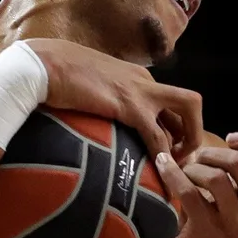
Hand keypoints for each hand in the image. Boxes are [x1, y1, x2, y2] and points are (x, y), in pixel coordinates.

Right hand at [23, 38, 203, 160]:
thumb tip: (101, 116)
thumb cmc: (58, 74)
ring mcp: (141, 91)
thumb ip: (105, 99)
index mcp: (138, 78)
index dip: (176, 128)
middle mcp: (146, 81)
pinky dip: (163, 156)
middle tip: (179, 159)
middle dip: (193, 132)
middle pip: (190, 103)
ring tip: (174, 169)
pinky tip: (158, 172)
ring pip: (189, 110)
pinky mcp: (130, 106)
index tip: (168, 150)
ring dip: (187, 143)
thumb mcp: (92, 85)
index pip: (171, 102)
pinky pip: (159, 135)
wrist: (44, 65)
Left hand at [158, 132, 237, 237]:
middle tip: (200, 158)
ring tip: (186, 170)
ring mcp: (236, 226)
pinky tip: (164, 165)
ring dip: (194, 166)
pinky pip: (189, 192)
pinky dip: (173, 173)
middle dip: (214, 152)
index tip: (233, 139)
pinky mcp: (209, 234)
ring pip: (216, 177)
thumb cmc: (222, 224)